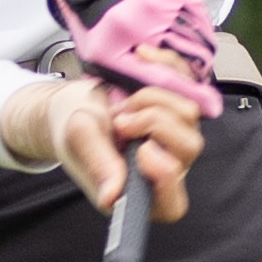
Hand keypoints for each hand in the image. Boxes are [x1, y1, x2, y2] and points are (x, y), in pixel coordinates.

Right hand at [0, 73, 204, 220]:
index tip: (142, 151)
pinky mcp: (178, 110)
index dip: (165, 178)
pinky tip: (144, 58)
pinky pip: (189, 83)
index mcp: (139, 193)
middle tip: (120, 119)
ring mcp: (176, 139)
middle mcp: (165, 169)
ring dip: (154, 97)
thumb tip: (111, 197)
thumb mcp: (78, 140)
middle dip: (154, 122)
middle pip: (188, 147)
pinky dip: (167, 65)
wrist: (74, 104)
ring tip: (123, 103)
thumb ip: (98, 164)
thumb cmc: (73, 129)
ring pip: (189, 114)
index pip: (171, 203)